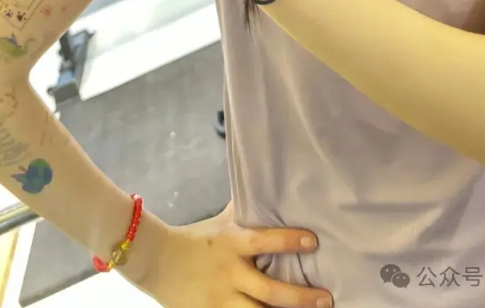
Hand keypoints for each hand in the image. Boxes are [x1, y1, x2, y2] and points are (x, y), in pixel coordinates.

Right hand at [144, 213, 331, 307]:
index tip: (313, 241)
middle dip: (301, 298)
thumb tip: (268, 187)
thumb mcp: (222, 222)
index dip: (289, 241)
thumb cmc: (196, 238)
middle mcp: (230, 274)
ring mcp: (222, 300)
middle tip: (327, 299)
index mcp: (232, 244)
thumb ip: (245, 211)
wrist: (156, 261)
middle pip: (270, 291)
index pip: (264, 241)